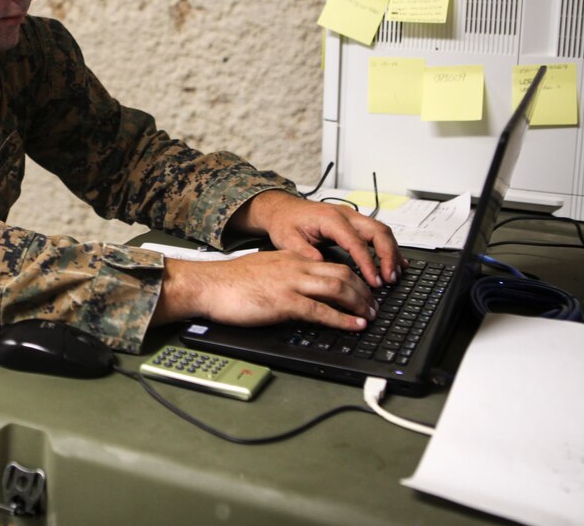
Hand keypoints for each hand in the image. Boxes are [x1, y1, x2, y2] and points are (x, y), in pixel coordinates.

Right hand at [153, 250, 376, 330]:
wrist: (208, 285)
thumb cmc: (229, 282)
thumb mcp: (264, 270)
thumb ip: (284, 276)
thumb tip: (300, 290)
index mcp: (291, 258)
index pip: (332, 263)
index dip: (354, 277)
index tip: (364, 290)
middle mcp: (295, 267)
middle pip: (342, 272)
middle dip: (364, 290)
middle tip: (375, 305)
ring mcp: (290, 283)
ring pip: (337, 287)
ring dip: (359, 303)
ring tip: (370, 316)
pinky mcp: (283, 302)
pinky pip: (320, 310)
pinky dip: (342, 319)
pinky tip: (353, 326)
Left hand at [228, 190, 404, 287]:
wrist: (281, 209)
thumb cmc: (284, 222)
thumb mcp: (286, 239)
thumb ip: (303, 252)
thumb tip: (321, 266)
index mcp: (330, 219)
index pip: (356, 242)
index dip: (368, 263)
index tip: (374, 281)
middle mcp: (345, 214)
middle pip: (377, 231)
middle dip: (388, 255)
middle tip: (390, 278)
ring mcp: (352, 216)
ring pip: (381, 230)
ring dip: (391, 252)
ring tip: (395, 274)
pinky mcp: (353, 222)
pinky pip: (377, 232)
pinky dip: (388, 247)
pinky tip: (395, 262)